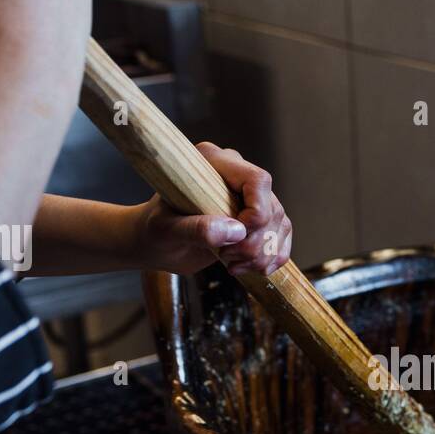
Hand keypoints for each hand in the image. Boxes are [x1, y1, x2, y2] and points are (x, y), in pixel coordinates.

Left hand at [133, 143, 292, 277]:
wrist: (156, 244)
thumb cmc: (154, 231)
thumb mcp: (166, 231)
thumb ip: (196, 229)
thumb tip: (235, 232)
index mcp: (214, 164)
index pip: (257, 181)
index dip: (256, 212)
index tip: (235, 238)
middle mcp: (237, 177)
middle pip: (272, 208)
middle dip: (255, 243)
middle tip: (227, 258)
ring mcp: (250, 199)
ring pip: (279, 225)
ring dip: (263, 255)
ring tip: (233, 266)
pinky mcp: (257, 222)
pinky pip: (280, 239)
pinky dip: (271, 260)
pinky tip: (249, 269)